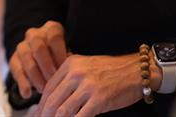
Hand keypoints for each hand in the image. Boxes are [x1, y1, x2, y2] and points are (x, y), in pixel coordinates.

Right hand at [9, 21, 67, 97]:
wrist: (42, 58)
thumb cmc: (61, 57)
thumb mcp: (67, 54)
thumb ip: (68, 60)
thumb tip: (71, 72)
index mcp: (51, 29)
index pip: (54, 37)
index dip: (60, 53)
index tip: (65, 69)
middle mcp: (35, 34)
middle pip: (38, 46)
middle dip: (46, 65)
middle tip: (53, 79)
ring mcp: (23, 46)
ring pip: (26, 57)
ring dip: (35, 75)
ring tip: (43, 89)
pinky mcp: (14, 59)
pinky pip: (17, 70)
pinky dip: (22, 83)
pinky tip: (27, 94)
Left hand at [34, 54, 160, 116]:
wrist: (137, 71)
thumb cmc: (112, 71)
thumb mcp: (86, 66)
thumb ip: (70, 78)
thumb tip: (55, 97)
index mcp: (70, 64)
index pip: (49, 87)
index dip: (41, 104)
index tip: (38, 114)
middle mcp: (76, 73)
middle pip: (53, 99)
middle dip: (45, 115)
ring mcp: (87, 86)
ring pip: (63, 110)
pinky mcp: (99, 99)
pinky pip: (80, 116)